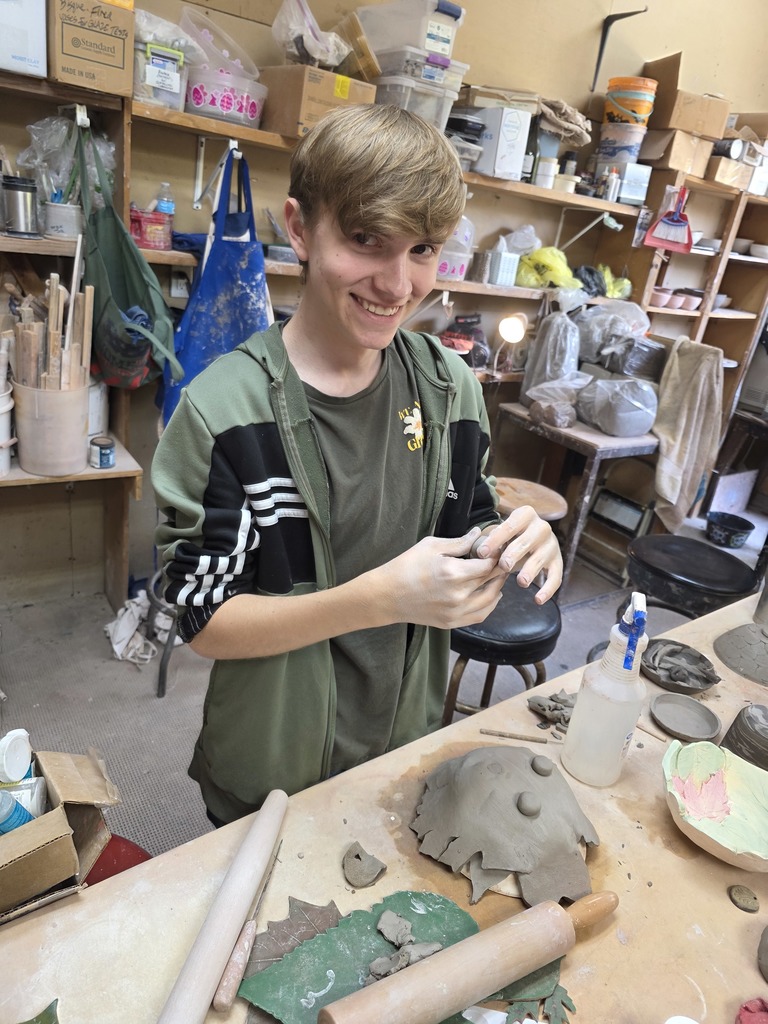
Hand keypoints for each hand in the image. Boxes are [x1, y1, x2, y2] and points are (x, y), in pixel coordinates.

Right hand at [374, 529, 509, 629]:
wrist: (387, 595)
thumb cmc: (406, 566)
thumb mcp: (431, 546)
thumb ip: (459, 542)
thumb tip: (478, 534)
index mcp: (453, 573)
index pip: (488, 565)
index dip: (496, 556)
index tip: (499, 549)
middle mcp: (458, 595)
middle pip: (491, 581)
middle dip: (499, 569)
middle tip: (503, 559)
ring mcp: (455, 612)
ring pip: (490, 600)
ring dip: (498, 587)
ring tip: (498, 576)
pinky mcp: (451, 622)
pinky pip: (479, 616)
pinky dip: (489, 605)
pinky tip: (491, 595)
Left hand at [472, 506, 562, 603]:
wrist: (534, 536)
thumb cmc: (512, 535)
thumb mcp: (503, 533)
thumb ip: (493, 542)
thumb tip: (482, 555)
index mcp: (526, 515)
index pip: (509, 527)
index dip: (495, 540)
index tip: (482, 553)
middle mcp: (542, 528)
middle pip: (526, 542)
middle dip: (514, 554)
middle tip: (503, 566)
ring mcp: (552, 545)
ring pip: (540, 559)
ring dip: (531, 571)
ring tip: (521, 582)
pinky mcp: (558, 562)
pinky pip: (555, 577)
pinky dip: (548, 590)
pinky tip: (538, 600)